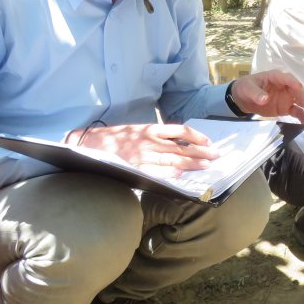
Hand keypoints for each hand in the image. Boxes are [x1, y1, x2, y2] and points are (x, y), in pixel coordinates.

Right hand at [68, 123, 218, 174]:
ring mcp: (143, 155)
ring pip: (174, 159)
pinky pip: (158, 171)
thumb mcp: (136, 131)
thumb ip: (155, 136)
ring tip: (207, 166)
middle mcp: (149, 141)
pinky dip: (172, 173)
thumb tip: (178, 144)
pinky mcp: (136, 168)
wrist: (87, 145)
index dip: (197, 137)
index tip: (208, 142)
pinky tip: (183, 174)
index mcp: (150, 129)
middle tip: (216, 156)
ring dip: (192, 163)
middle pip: (181, 147)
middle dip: (201, 152)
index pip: (180, 131)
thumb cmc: (113, 139)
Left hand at [230, 71, 303, 121]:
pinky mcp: (286, 108)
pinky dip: (302, 117)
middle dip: (303, 97)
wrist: (244, 99)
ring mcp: (287, 98)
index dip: (292, 82)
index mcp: (276, 77)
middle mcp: (285, 87)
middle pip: (297, 91)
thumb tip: (264, 99)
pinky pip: (296, 112)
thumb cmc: (246, 88)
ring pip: (300, 102)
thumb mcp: (248, 88)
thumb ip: (256, 93)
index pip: (286, 78)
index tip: (299, 86)